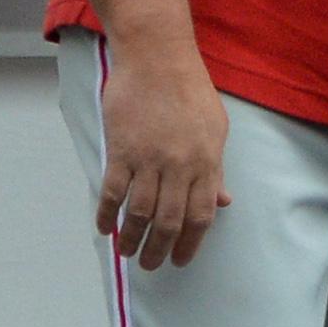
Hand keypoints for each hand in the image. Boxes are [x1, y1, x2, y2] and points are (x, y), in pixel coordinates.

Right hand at [96, 39, 230, 269]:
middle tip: (151, 265)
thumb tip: (222, 201)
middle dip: (160, 249)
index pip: (202, 214)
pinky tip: (105, 229)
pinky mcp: (122, 151)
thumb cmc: (190, 92)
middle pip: (170, 220)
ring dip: (132, 239)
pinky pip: (113, 192)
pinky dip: (107, 215)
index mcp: (207, 161)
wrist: (158, 60)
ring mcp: (149, 159)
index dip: (192, 242)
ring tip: (127, 254)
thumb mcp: (216, 129)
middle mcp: (180, 165)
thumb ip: (216, 169)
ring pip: (140, 212)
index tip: (182, 259)